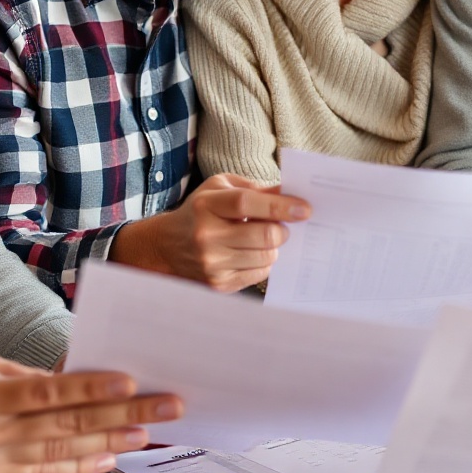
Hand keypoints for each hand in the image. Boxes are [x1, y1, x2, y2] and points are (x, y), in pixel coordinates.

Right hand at [0, 361, 181, 472]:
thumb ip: (29, 378)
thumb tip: (83, 382)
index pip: (47, 394)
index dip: (91, 390)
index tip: (131, 384)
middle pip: (62, 429)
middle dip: (119, 418)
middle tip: (163, 410)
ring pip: (56, 461)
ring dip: (106, 448)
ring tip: (142, 437)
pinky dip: (75, 472)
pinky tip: (104, 460)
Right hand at [112, 175, 309, 290]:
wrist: (167, 246)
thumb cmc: (201, 211)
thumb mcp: (221, 189)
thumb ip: (256, 189)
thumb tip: (291, 194)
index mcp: (207, 205)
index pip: (247, 204)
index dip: (280, 206)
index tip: (304, 209)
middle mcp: (206, 236)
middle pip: (264, 236)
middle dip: (282, 230)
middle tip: (282, 226)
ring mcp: (211, 264)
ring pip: (266, 257)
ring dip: (273, 247)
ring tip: (262, 239)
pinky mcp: (218, 284)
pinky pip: (259, 274)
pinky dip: (263, 262)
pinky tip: (250, 254)